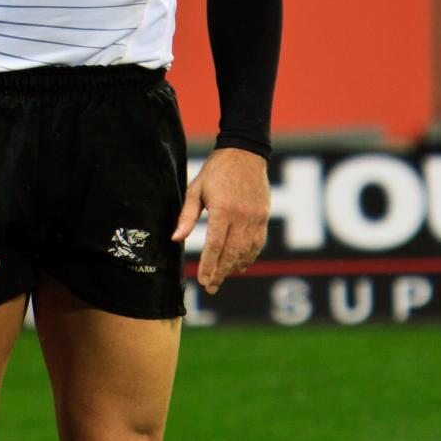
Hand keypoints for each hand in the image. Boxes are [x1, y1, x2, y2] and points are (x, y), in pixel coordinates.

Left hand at [171, 148, 269, 294]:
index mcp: (223, 210)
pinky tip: (240, 265)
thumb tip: (176, 239)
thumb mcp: (196, 190)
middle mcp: (242, 217)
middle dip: (220, 273)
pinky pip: (258, 243)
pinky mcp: (264, 216)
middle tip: (210, 287)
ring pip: (246, 251)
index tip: (203, 281)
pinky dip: (249, 257)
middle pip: (231, 253)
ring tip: (222, 278)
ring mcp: (256, 218)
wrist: (245, 153)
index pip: (215, 246)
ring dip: (233, 267)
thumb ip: (187, 216)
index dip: (209, 266)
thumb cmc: (216, 171)